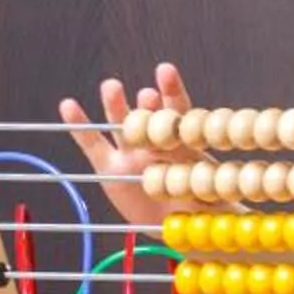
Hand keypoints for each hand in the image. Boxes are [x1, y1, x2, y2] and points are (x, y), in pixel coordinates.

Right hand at [58, 62, 199, 227]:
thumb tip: (225, 195)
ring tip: (111, 87)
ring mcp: (131, 152)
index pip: (178, 113)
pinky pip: (93, 145)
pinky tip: (68, 106)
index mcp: (182, 144)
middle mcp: (155, 143)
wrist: (174, 222)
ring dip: (115, 105)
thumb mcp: (212, 198)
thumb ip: (214, 192)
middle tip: (145, 94)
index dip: (172, 92)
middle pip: (149, 117)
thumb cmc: (200, 205)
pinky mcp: (109, 166)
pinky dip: (79, 126)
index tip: (165, 71)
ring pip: (121, 125)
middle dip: (146, 103)